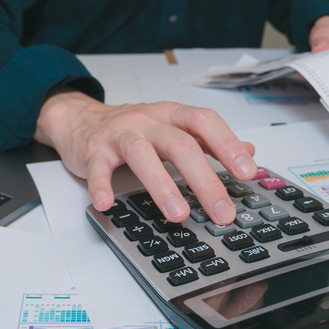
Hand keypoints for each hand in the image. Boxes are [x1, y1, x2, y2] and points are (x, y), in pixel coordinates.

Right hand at [34, 86, 256, 224]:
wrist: (79, 118)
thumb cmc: (131, 127)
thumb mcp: (172, 126)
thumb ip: (207, 140)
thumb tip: (249, 152)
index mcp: (171, 114)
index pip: (204, 122)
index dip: (227, 144)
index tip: (247, 172)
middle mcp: (148, 120)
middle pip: (179, 144)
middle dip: (204, 180)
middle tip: (221, 211)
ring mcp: (119, 134)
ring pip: (142, 155)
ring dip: (162, 186)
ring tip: (177, 214)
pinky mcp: (93, 150)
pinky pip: (98, 168)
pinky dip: (102, 186)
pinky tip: (108, 204)